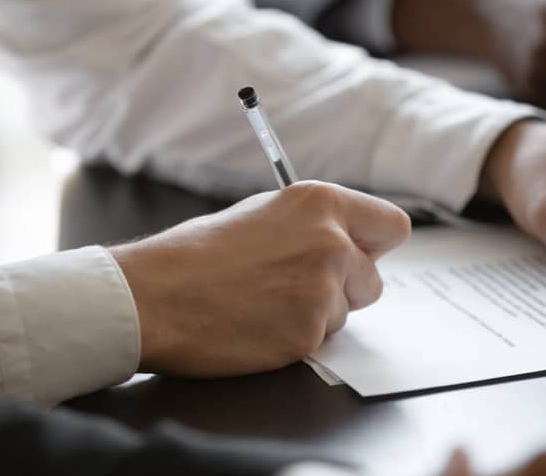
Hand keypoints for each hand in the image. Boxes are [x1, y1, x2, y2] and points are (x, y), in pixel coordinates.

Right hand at [110, 181, 410, 376]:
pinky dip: (294, 339)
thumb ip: (312, 226)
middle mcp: (333, 243)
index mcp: (321, 203)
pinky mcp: (308, 334)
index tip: (359, 256)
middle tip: (295, 289)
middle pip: (374, 278)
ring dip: (315, 315)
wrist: (153, 296)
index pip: (392, 227)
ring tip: (263, 305)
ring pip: (346, 314)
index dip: (373, 246)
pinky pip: (319, 341)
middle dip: (344, 289)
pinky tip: (257, 326)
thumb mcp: (262, 214)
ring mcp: (323, 290)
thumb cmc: (195, 254)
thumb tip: (344, 241)